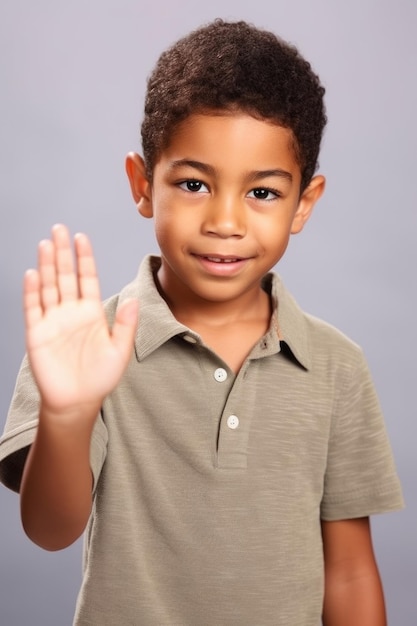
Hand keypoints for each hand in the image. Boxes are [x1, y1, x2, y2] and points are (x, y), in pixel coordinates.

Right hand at [24, 224, 137, 416]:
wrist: (77, 401)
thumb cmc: (100, 378)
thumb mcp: (120, 350)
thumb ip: (125, 324)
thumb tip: (133, 299)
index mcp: (91, 312)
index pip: (87, 278)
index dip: (84, 258)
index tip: (82, 238)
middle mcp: (71, 312)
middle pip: (65, 276)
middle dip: (62, 253)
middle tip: (59, 228)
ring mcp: (53, 321)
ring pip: (48, 286)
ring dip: (46, 266)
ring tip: (46, 244)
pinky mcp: (37, 333)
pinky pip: (34, 308)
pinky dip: (32, 291)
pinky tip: (32, 273)